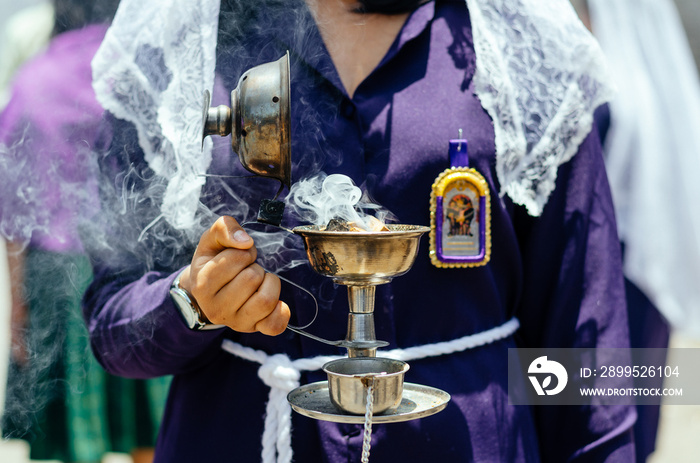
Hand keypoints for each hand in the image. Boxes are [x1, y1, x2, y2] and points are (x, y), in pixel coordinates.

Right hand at [178, 216, 289, 334]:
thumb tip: (245, 241)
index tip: (238, 257)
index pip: (237, 259)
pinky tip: (276, 301)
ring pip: (266, 301)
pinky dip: (281, 312)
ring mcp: (235, 322)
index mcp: (202, 284)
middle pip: (252, 278)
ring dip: (269, 283)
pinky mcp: (253, 329)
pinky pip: (274, 325)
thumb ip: (224, 228)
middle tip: (247, 269)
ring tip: (260, 281)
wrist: (208, 292)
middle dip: (255, 267)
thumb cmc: (213, 261)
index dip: (244, 252)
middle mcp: (216, 309)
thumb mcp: (212, 240)